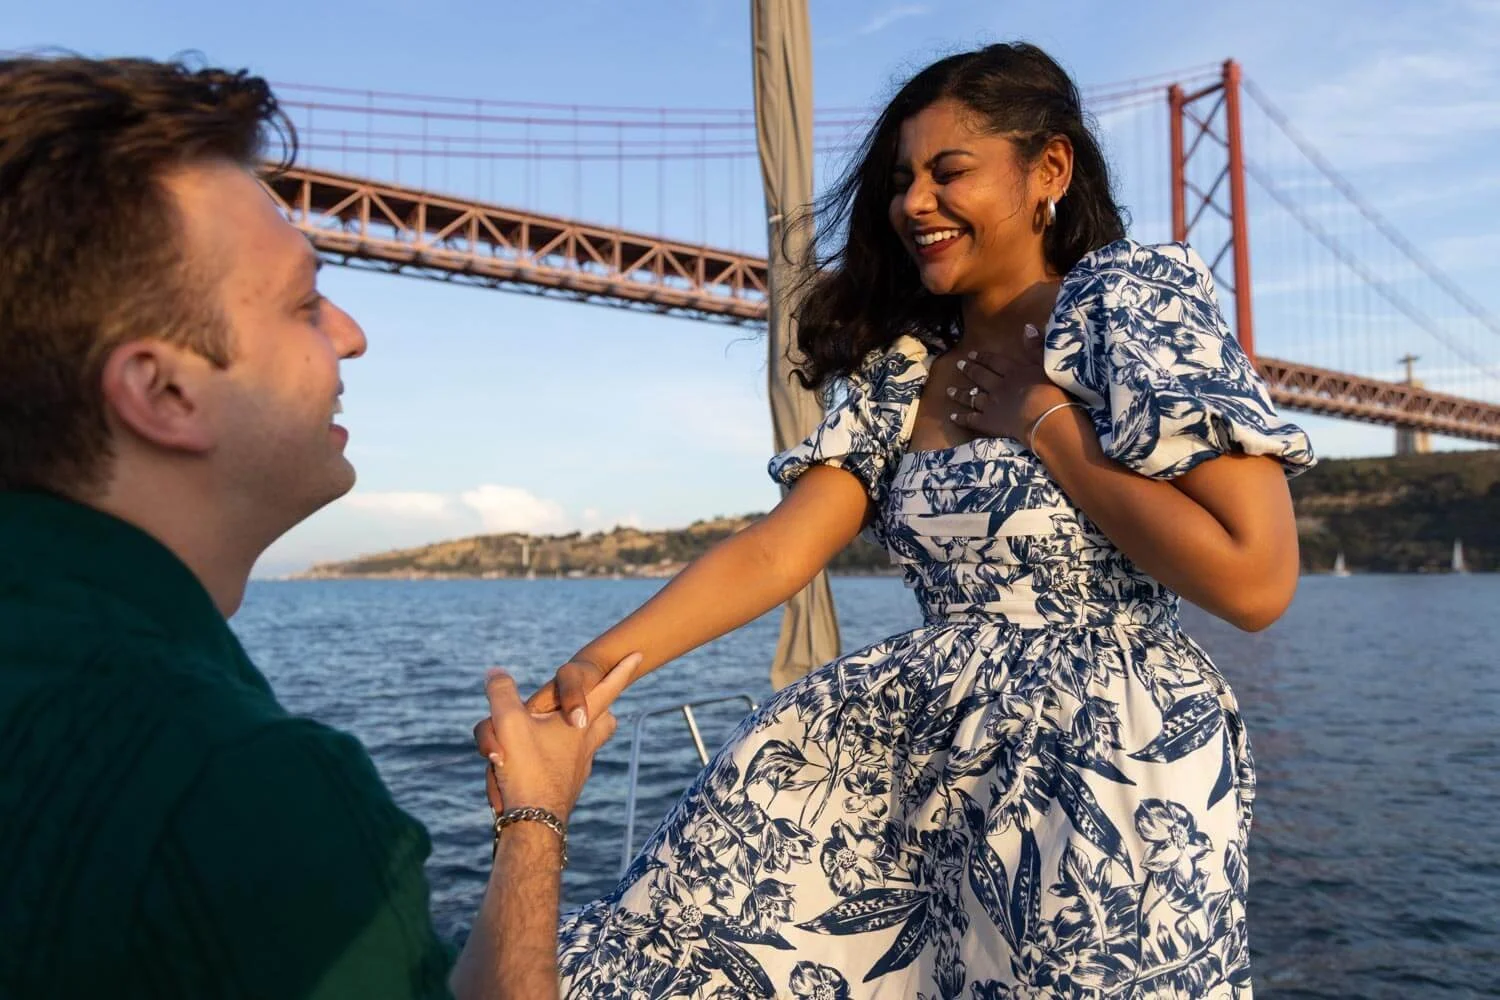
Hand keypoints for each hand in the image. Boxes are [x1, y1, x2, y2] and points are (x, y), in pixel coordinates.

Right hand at [473, 652, 640, 820]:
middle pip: (605, 721)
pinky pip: (562, 767)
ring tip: (566, 730)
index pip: (606, 688)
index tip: (639, 655)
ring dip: (576, 736)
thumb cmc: (527, 770)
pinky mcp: (564, 786)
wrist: (534, 824)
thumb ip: (501, 692)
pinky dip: (551, 761)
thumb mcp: (508, 722)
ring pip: (585, 745)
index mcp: (580, 724)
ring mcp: (577, 767)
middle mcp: (585, 744)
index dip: (620, 670)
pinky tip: (537, 765)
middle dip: (604, 709)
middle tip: (606, 702)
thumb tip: (494, 671)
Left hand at [948, 323, 1069, 442]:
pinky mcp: (989, 423)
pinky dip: (961, 418)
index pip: (995, 362)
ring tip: (949, 391)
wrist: (1045, 417)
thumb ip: (1036, 346)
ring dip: (960, 394)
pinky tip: (952, 416)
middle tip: (958, 365)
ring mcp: (991, 404)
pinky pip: (971, 419)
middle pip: (981, 376)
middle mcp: (999, 386)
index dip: (983, 357)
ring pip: (972, 397)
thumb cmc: (1052, 392)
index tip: (972, 354)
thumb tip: (1027, 326)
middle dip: (969, 370)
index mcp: (1013, 371)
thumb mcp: (1047, 364)